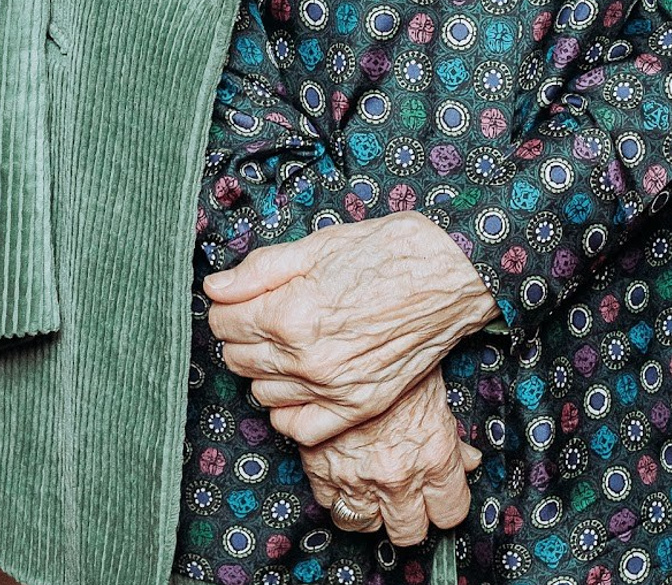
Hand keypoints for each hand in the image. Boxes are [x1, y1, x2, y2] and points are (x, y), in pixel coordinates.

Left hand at [205, 212, 497, 443]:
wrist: (455, 272)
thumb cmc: (393, 250)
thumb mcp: (323, 243)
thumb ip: (262, 269)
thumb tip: (216, 288)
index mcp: (292, 313)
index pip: (223, 322)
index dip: (231, 303)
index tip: (247, 294)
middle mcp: (306, 359)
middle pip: (237, 358)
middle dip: (246, 332)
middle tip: (274, 309)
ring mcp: (333, 389)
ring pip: (262, 391)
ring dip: (266, 366)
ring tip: (295, 338)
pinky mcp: (358, 406)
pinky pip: (297, 427)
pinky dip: (290, 407)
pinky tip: (304, 380)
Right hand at [301, 368, 481, 548]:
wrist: (352, 340)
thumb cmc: (401, 356)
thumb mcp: (437, 392)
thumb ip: (452, 435)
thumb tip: (468, 460)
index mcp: (434, 455)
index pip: (450, 512)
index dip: (449, 504)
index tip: (444, 496)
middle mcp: (398, 475)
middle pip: (410, 531)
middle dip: (413, 516)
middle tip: (412, 497)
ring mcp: (357, 477)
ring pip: (367, 525)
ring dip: (374, 510)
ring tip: (378, 485)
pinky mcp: (321, 471)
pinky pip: (331, 507)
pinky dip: (340, 496)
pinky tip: (349, 475)